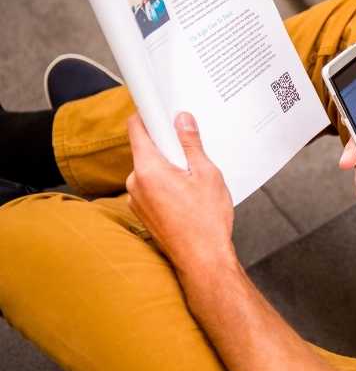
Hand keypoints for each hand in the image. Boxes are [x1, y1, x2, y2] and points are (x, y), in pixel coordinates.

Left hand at [126, 112, 235, 271]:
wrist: (202, 260)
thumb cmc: (206, 221)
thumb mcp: (206, 174)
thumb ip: (191, 144)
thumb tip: (182, 120)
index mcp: (148, 169)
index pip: (137, 128)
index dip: (148, 115)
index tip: (160, 110)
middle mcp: (135, 182)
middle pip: (146, 149)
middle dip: (168, 147)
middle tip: (192, 155)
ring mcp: (136, 199)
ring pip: (150, 169)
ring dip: (169, 168)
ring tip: (194, 182)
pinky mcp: (142, 211)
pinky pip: (151, 186)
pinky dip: (166, 184)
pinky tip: (188, 196)